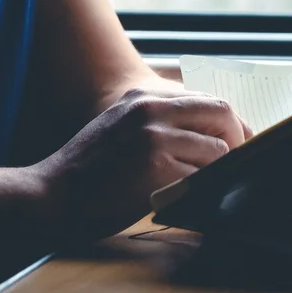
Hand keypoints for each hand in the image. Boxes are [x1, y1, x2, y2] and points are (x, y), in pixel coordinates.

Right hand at [31, 87, 251, 239]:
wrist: (49, 194)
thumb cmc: (89, 167)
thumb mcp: (122, 124)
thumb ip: (162, 121)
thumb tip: (213, 131)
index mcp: (145, 95)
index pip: (209, 100)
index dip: (233, 123)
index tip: (242, 141)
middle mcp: (151, 108)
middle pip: (222, 114)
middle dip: (237, 141)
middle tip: (237, 162)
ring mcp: (154, 136)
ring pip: (216, 150)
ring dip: (217, 171)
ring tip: (205, 184)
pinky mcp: (155, 168)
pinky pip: (200, 178)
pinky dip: (202, 190)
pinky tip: (189, 197)